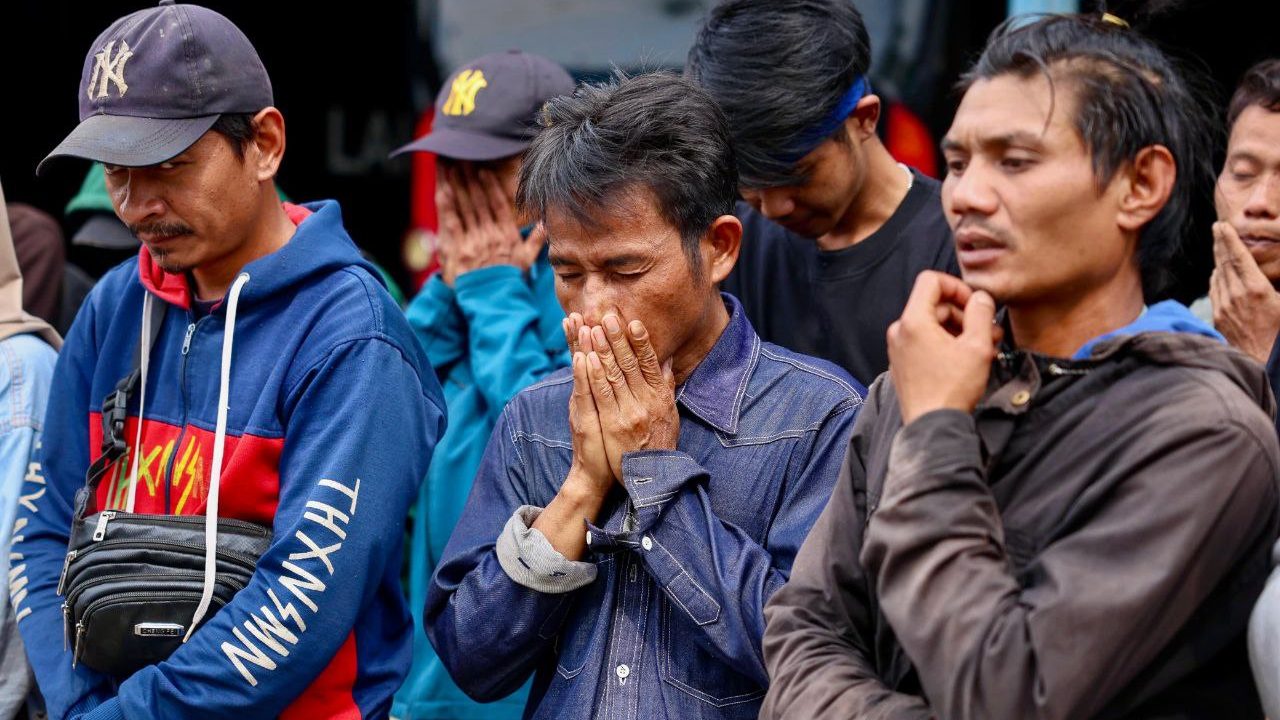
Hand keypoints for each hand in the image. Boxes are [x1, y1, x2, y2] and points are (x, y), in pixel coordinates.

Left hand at [435, 166, 543, 285]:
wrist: (494, 303)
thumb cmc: (509, 282)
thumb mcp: (526, 262)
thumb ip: (536, 241)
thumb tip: (546, 224)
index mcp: (506, 235)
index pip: (498, 205)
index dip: (490, 187)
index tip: (483, 171)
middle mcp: (491, 234)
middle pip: (479, 201)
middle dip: (470, 179)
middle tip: (462, 161)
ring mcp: (474, 240)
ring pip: (465, 207)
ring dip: (457, 185)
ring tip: (451, 167)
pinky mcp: (459, 248)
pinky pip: (452, 221)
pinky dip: (448, 204)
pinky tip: (444, 188)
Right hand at [565, 323, 614, 494]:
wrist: (594, 475)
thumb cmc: (609, 445)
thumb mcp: (610, 415)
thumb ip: (615, 392)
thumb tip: (631, 370)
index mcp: (592, 393)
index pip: (589, 359)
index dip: (585, 338)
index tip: (583, 315)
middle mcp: (584, 396)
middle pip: (582, 358)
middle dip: (580, 335)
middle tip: (578, 311)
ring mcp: (582, 406)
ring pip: (581, 371)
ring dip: (578, 346)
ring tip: (577, 323)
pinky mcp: (583, 419)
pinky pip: (584, 392)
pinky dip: (582, 374)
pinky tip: (582, 357)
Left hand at [581, 315, 678, 479]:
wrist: (651, 476)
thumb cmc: (659, 443)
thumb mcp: (670, 413)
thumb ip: (665, 386)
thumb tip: (665, 360)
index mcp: (660, 396)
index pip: (650, 363)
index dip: (641, 341)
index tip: (633, 322)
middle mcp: (646, 401)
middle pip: (629, 363)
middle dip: (617, 337)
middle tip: (607, 315)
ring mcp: (629, 412)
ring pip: (613, 374)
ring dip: (601, 349)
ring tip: (593, 328)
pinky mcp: (613, 423)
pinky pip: (601, 394)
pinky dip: (593, 373)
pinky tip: (586, 357)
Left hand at [888, 271, 997, 424]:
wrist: (932, 426)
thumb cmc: (952, 389)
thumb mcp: (977, 346)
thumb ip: (980, 313)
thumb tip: (980, 297)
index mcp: (913, 321)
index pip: (931, 280)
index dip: (957, 286)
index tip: (975, 304)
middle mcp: (900, 331)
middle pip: (935, 304)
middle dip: (965, 314)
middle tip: (989, 331)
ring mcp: (899, 348)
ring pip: (933, 325)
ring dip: (961, 331)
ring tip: (986, 347)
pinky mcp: (903, 363)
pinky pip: (926, 342)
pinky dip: (947, 344)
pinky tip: (969, 359)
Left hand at [1210, 221, 1279, 362]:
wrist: (1261, 360)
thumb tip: (1268, 273)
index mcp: (1256, 289)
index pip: (1238, 257)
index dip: (1229, 239)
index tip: (1222, 226)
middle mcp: (1236, 295)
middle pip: (1225, 262)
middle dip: (1221, 243)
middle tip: (1217, 227)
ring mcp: (1224, 306)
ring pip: (1218, 275)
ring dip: (1218, 258)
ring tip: (1219, 245)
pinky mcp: (1218, 316)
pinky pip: (1214, 290)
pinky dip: (1216, 277)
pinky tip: (1218, 271)